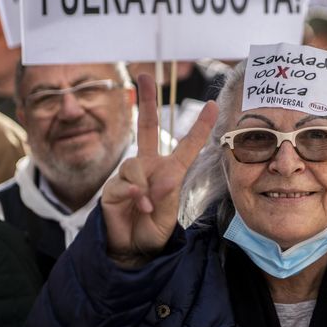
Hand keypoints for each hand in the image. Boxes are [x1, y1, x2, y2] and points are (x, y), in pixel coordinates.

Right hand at [101, 74, 217, 266]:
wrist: (134, 250)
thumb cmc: (154, 229)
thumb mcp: (169, 211)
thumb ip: (164, 191)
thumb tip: (152, 181)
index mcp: (169, 170)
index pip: (187, 144)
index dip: (200, 125)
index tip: (213, 105)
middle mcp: (149, 166)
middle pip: (148, 126)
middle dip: (146, 100)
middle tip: (143, 75)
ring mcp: (129, 174)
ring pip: (136, 164)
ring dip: (145, 187)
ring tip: (148, 206)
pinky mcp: (113, 187)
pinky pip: (125, 181)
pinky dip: (133, 195)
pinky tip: (137, 206)